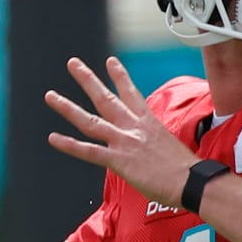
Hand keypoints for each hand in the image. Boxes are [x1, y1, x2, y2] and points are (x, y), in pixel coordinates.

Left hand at [45, 56, 198, 206]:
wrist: (190, 180)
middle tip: (73, 64)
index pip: (132, 93)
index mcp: (149, 123)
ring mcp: (124, 142)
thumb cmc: (186, 170)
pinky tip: (53, 138)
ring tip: (51, 96)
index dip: (120, 76)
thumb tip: (150, 152)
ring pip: (90, 121)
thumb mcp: (170, 147)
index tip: (110, 61)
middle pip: (106, 98)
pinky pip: (89, 151)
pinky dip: (70, 145)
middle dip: (87, 80)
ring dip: (68, 107)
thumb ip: (154, 145)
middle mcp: (134, 128)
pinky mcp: (119, 160)